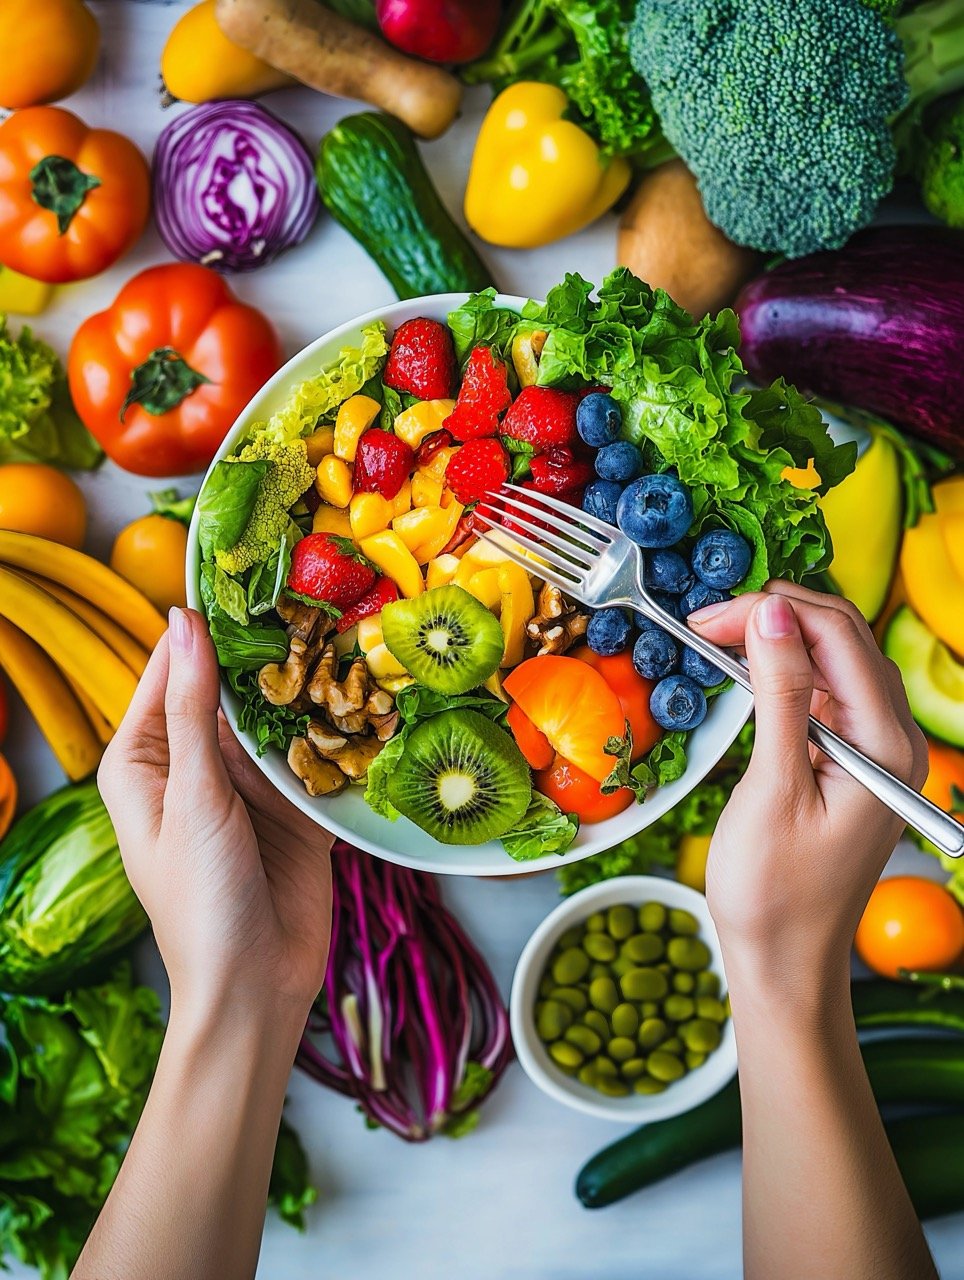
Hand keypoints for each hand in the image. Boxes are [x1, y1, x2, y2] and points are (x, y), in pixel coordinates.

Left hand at [99, 607, 332, 1021]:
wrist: (256, 987)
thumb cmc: (201, 900)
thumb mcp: (193, 796)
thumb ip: (193, 707)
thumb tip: (183, 619)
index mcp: (147, 759)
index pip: (170, 669)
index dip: (204, 624)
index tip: (246, 569)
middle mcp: (195, 764)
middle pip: (231, 689)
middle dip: (269, 651)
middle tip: (317, 591)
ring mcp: (246, 786)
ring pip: (279, 717)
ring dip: (309, 688)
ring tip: (350, 631)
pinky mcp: (293, 808)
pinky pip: (315, 757)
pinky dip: (337, 735)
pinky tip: (369, 697)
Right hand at [690, 583, 926, 989]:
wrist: (784, 964)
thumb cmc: (775, 893)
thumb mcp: (772, 788)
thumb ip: (778, 695)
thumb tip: (770, 614)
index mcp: (886, 744)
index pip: (839, 636)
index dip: (773, 609)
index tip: (707, 616)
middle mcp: (894, 739)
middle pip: (843, 639)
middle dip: (775, 615)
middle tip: (703, 623)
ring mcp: (876, 751)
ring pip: (834, 661)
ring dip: (778, 640)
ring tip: (715, 640)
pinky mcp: (851, 763)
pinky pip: (825, 696)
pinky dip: (784, 675)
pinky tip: (745, 676)